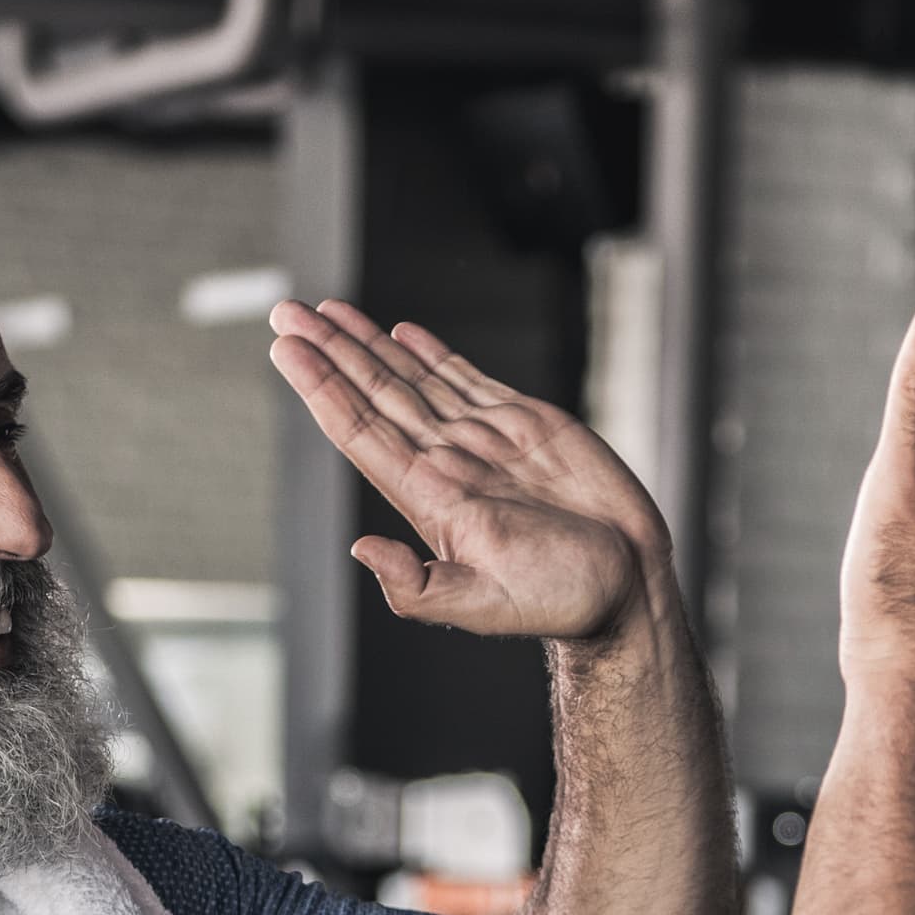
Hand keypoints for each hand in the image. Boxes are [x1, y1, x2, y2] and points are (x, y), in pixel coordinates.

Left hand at [267, 301, 671, 648]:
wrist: (628, 584)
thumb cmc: (562, 600)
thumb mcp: (485, 603)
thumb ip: (421, 586)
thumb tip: (362, 550)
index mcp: (431, 498)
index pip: (361, 431)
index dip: (322, 388)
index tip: (288, 350)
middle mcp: (449, 463)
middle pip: (375, 395)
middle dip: (330, 352)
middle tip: (286, 312)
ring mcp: (484, 441)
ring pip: (412, 380)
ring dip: (367, 345)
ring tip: (326, 310)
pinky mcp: (524, 425)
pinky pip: (466, 379)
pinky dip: (432, 353)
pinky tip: (400, 333)